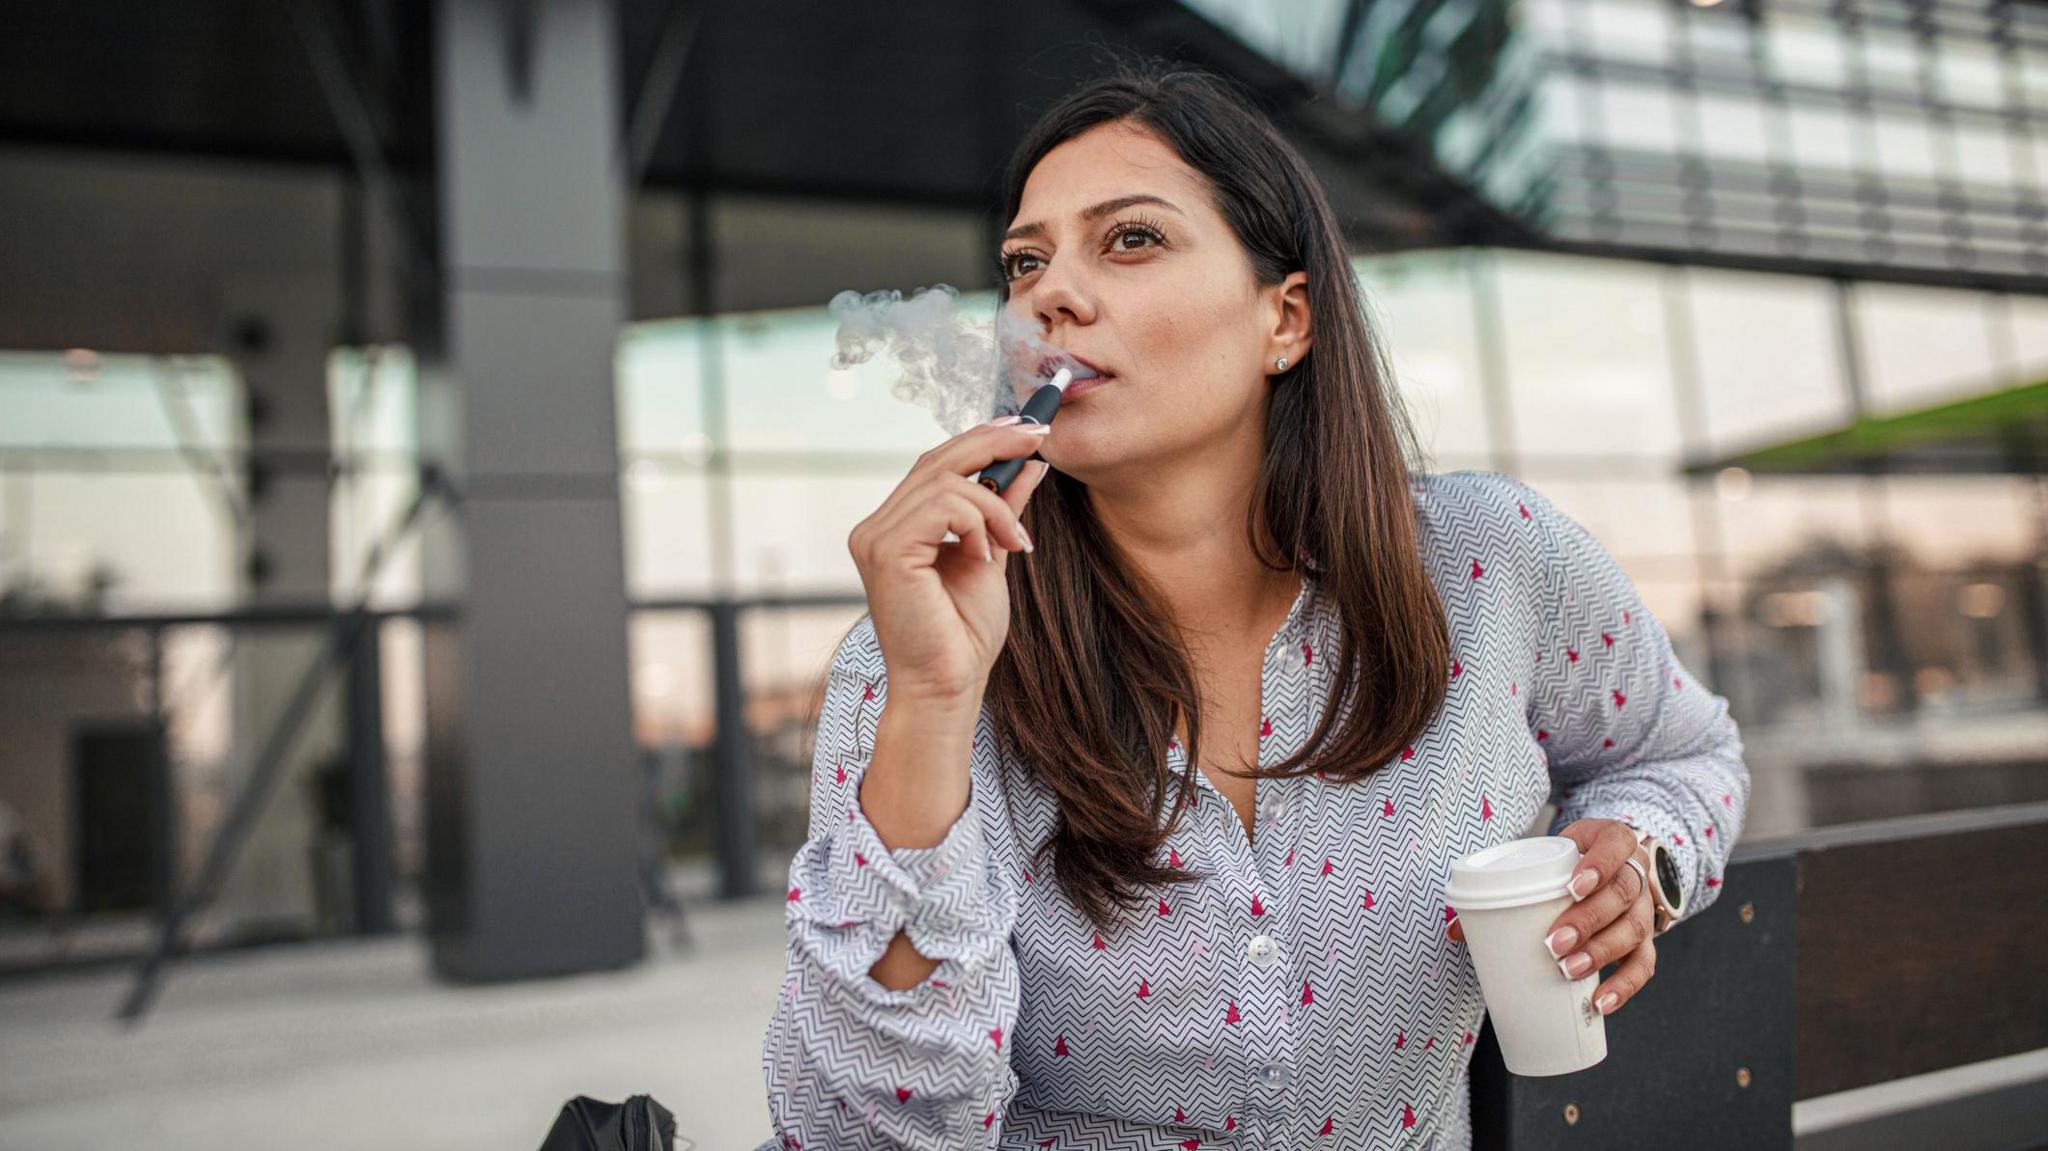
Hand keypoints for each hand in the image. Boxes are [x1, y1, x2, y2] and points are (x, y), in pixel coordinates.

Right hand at [847, 417, 1052, 705]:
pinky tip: (989, 555)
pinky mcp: (887, 552)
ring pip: (945, 480)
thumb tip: (1030, 463)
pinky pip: (943, 505)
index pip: (934, 464)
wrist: (949, 685)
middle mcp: (876, 527)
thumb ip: (1002, 509)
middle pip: (936, 459)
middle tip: (1039, 438)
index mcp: (895, 527)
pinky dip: (979, 521)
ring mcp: (875, 538)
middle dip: (994, 442)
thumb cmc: (964, 634)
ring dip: (995, 506)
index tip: (1026, 429)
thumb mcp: (992, 555)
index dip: (980, 439)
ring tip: (1015, 542)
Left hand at [1446, 818, 1656, 1017]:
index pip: (1616, 845)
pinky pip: (1644, 964)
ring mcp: (1645, 907)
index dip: (1599, 865)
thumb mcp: (1547, 857)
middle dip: (1588, 920)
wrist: (1609, 863)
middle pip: (1621, 895)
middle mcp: (1637, 873)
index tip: (1572, 886)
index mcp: (1614, 840)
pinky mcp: (1645, 939)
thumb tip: (1454, 930)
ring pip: (1633, 929)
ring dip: (1601, 953)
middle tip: (1554, 943)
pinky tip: (1600, 1002)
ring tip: (1568, 972)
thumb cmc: (1569, 860)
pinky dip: (1624, 986)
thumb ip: (1507, 883)